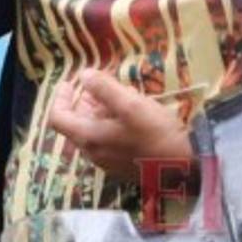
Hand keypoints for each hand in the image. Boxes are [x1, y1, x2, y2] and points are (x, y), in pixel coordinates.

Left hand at [47, 70, 193, 181]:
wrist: (183, 166)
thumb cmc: (154, 133)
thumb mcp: (130, 104)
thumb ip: (104, 88)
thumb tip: (84, 75)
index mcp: (89, 138)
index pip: (58, 118)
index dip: (60, 98)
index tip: (68, 81)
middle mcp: (93, 152)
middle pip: (77, 123)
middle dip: (84, 99)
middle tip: (98, 81)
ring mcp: (108, 160)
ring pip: (94, 130)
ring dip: (100, 109)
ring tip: (120, 92)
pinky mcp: (123, 163)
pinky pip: (108, 138)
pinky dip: (112, 121)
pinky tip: (133, 111)